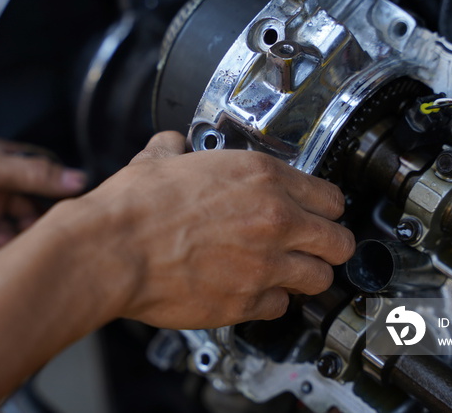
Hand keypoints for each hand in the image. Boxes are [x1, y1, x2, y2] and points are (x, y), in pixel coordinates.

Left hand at [0, 134, 86, 264]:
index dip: (59, 199)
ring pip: (9, 241)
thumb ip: (34, 174)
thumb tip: (80, 179)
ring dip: (17, 249)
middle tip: (50, 243)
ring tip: (21, 255)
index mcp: (2, 170)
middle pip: (29, 217)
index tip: (77, 216)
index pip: (41, 184)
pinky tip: (4, 271)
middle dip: (39, 230)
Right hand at [47, 131, 354, 328]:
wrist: (112, 249)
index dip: (325, 208)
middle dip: (330, 246)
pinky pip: (280, 307)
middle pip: (339, 242)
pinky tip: (253, 291)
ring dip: (306, 276)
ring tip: (288, 273)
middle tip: (315, 248)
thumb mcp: (161, 160)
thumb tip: (174, 144)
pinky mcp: (246, 302)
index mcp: (261, 177)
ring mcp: (265, 265)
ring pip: (319, 279)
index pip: (330, 196)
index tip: (318, 214)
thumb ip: (178, 148)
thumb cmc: (134, 207)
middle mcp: (274, 220)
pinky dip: (271, 301)